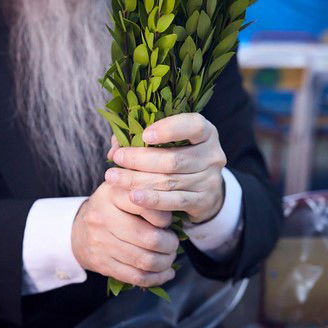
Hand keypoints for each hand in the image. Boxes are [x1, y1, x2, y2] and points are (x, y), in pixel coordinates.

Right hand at [71, 181, 178, 286]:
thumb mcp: (123, 190)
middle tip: (174, 243)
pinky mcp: (102, 264)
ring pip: (145, 260)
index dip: (165, 217)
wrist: (77, 231)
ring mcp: (101, 243)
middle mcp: (104, 217)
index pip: (147, 206)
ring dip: (165, 262)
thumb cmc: (111, 208)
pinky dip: (157, 278)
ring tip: (170, 257)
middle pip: (150, 238)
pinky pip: (136, 276)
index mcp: (112, 194)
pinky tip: (165, 273)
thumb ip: (147, 192)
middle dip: (170, 244)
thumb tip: (176, 207)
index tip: (168, 221)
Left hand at [105, 113, 226, 223]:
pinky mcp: (204, 201)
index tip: (144, 134)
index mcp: (206, 133)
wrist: (204, 190)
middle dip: (140, 159)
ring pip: (170, 181)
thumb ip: (141, 139)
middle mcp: (212, 155)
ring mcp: (210, 180)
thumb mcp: (167, 142)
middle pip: (174, 159)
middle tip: (117, 158)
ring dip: (138, 180)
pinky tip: (133, 197)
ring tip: (114, 178)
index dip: (169, 129)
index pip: (194, 126)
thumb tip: (115, 148)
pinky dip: (152, 200)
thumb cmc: (178, 156)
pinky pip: (175, 201)